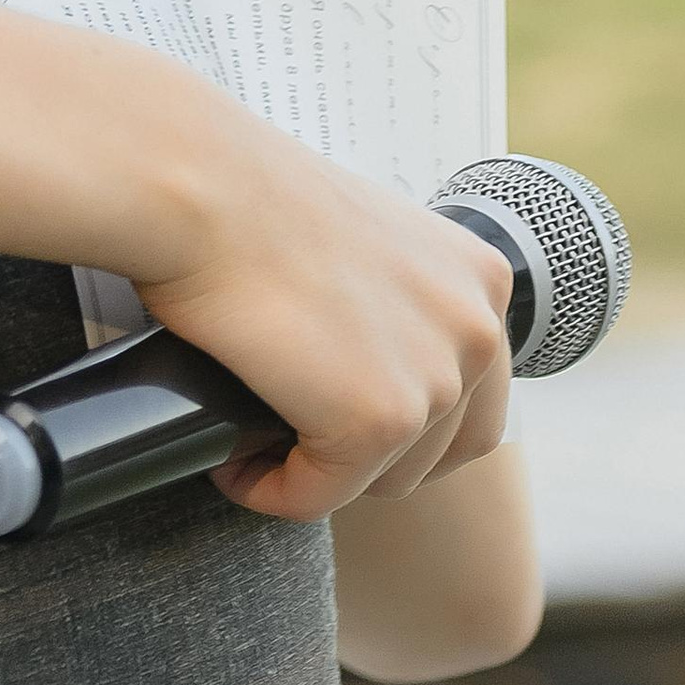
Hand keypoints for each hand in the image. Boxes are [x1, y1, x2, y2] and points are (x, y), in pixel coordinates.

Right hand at [130, 107, 513, 522]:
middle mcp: (478, 328)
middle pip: (443, 450)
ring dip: (320, 477)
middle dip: (371, 460)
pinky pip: (319, 496)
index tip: (337, 415)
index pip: (476, 395)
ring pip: (383, 480)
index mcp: (481, 279)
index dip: (407, 424)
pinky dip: (271, 492)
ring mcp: (435, 378)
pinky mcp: (376, 420)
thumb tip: (363, 364)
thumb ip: (396, 303)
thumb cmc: (252, 201)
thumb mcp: (363, 244)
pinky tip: (233, 463)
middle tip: (298, 439)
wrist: (203, 188)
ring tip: (258, 447)